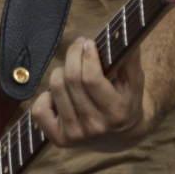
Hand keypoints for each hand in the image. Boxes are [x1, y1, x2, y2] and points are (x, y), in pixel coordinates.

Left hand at [31, 37, 146, 151]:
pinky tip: (60, 93)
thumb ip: (131, 59)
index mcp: (115, 113)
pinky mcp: (60, 140)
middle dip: (73, 55)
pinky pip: (40, 110)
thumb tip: (126, 33)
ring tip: (72, 68)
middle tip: (78, 45)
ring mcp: (75, 136)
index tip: (89, 43)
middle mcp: (95, 127)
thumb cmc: (126, 101)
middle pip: (71, 80)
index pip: (91, 79)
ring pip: (56, 89)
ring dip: (61, 71)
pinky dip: (46, 95)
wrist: (121, 137)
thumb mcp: (135, 82)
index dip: (87, 56)